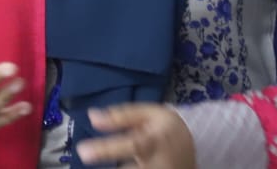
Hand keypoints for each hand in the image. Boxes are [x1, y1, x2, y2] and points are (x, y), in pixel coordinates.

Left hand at [75, 104, 195, 168]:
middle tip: (85, 156)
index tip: (82, 150)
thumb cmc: (166, 129)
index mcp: (155, 140)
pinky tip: (107, 168)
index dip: (105, 150)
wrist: (194, 151)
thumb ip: (122, 114)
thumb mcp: (150, 114)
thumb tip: (92, 116)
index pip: (130, 145)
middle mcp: (157, 164)